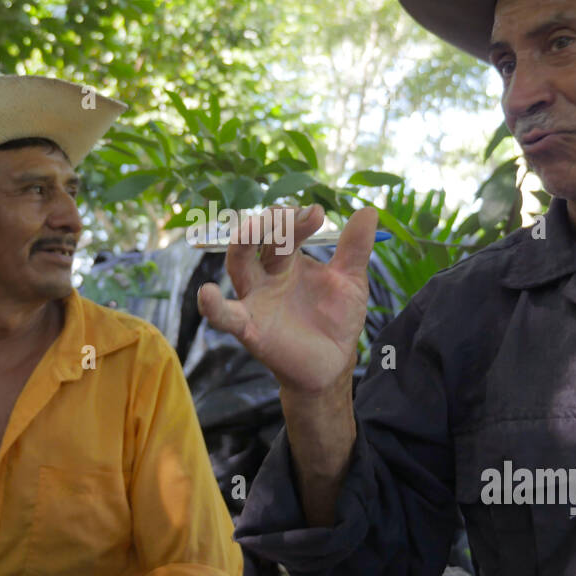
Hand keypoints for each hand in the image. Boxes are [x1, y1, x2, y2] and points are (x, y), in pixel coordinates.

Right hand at [197, 205, 378, 395]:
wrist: (333, 364)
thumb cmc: (335, 319)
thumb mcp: (350, 281)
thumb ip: (355, 248)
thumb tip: (368, 211)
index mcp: (289, 259)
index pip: (284, 227)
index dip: (297, 217)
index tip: (317, 214)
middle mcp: (266, 274)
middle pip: (257, 238)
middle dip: (269, 223)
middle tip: (290, 216)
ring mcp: (255, 299)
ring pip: (237, 265)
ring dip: (241, 244)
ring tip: (248, 230)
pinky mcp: (250, 328)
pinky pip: (226, 317)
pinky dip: (213, 307)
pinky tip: (207, 294)